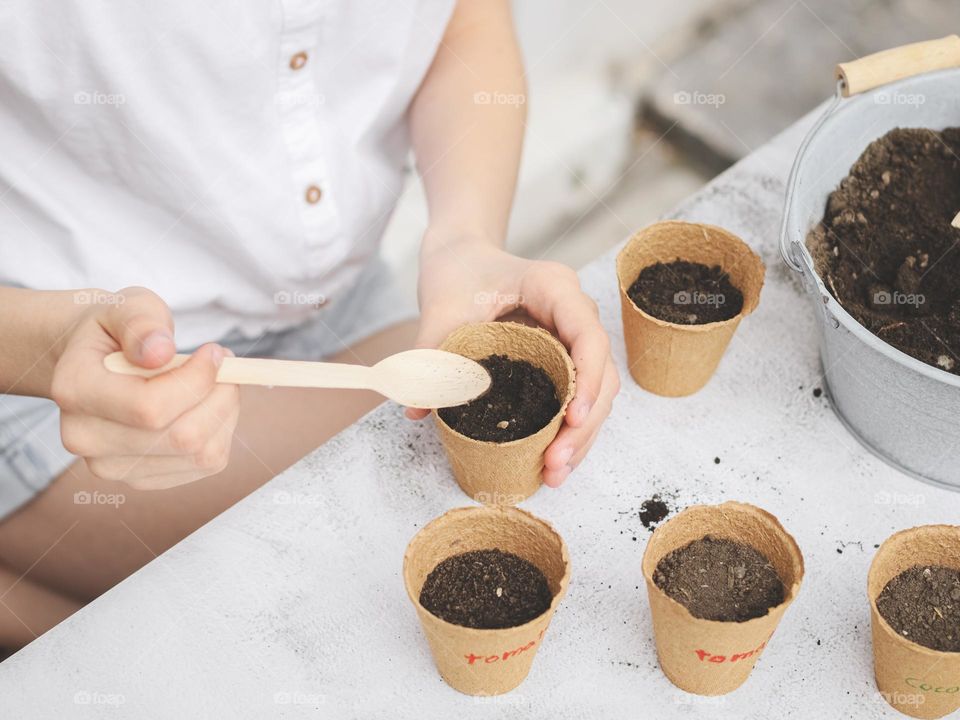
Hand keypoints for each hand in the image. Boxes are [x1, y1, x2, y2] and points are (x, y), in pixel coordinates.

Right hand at [50, 287, 239, 489]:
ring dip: (225, 413)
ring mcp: (112, 466)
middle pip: (181, 438)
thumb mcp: (127, 307)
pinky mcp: (142, 479)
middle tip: (226, 366)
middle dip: (220, 396)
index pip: (149, 407)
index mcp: (75, 390)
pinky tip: (208, 405)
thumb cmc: (116, 331)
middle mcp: (85, 438)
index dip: (197, 379)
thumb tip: (159, 351)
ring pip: (200, 454)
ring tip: (217, 382)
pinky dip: (222, 432)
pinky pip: (206, 464)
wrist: (96, 361)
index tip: (214, 352)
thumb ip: (142, 322)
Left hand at [407, 237, 619, 486]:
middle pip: (602, 373)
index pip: (589, 336)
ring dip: (581, 436)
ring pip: (597, 391)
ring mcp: (572, 336)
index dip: (588, 381)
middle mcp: (574, 312)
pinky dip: (568, 429)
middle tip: (555, 464)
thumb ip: (430, 352)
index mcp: (554, 288)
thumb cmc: (457, 271)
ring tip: (555, 474)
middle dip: (584, 425)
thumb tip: (416, 407)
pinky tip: (552, 460)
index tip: (571, 419)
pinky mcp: (561, 357)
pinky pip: (577, 395)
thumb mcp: (441, 307)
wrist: (460, 255)